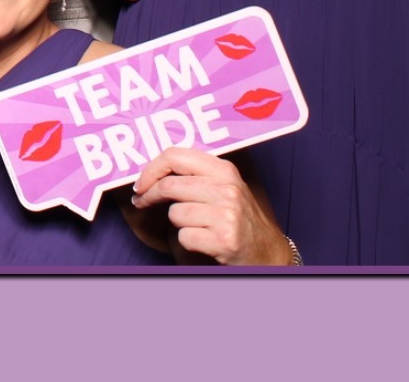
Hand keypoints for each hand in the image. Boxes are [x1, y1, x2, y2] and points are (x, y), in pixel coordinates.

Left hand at [129, 147, 292, 265]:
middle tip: (142, 202)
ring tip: (198, 226)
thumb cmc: (238, 217)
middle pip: (169, 185)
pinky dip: (188, 241)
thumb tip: (151, 170)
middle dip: (149, 196)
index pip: (175, 156)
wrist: (267, 252)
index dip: (150, 169)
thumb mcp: (224, 186)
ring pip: (175, 213)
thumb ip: (195, 174)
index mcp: (224, 170)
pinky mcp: (225, 240)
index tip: (140, 182)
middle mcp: (228, 189)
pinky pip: (184, 237)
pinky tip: (205, 241)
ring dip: (179, 222)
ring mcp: (227, 215)